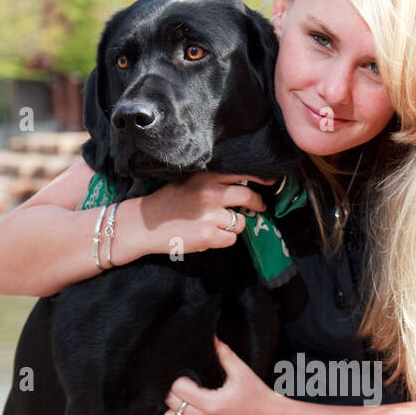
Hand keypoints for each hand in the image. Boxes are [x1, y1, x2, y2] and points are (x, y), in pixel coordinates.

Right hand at [140, 172, 272, 257]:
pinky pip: (230, 240)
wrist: (144, 223)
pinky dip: (223, 240)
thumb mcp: (189, 181)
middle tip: (259, 207)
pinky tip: (208, 236)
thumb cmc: (168, 201)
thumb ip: (212, 181)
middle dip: (258, 204)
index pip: (243, 174)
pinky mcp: (208, 236)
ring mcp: (210, 215)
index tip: (271, 181)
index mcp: (206, 176)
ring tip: (217, 225)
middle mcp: (211, 193)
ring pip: (241, 222)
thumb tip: (244, 185)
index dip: (261, 178)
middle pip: (249, 197)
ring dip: (234, 226)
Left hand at [161, 336, 281, 414]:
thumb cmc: (257, 396)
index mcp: (212, 404)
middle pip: (171, 404)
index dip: (182, 380)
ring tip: (188, 402)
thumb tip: (212, 339)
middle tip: (190, 388)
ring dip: (175, 410)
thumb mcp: (242, 372)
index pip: (177, 389)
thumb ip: (224, 354)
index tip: (192, 378)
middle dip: (178, 393)